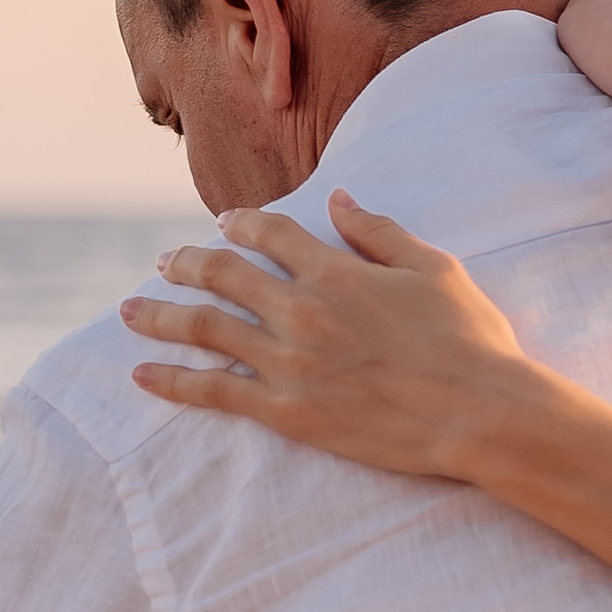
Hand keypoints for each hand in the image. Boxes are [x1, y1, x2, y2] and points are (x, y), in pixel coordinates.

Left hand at [121, 194, 542, 480]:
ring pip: (203, 329)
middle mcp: (302, 310)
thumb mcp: (433, 269)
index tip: (225, 222)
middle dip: (185, 263)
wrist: (481, 414)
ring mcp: (289, 362)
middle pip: (222, 274)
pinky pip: (213, 392)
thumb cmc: (470, 341)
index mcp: (336, 271)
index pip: (272, 232)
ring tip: (129, 312)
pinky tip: (142, 374)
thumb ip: (378, 231)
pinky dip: (172, 382)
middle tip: (163, 262)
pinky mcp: (287, 411)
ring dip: (159, 316)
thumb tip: (337, 198)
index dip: (242, 222)